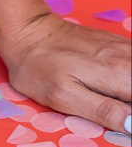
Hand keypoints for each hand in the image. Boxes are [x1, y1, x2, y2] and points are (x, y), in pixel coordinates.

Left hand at [0, 10, 131, 132]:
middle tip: (111, 108)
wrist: (26, 30)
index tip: (118, 116)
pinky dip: (128, 78)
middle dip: (130, 102)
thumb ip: (103, 111)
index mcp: (117, 73)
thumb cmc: (39, 67)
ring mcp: (121, 47)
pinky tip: (115, 87)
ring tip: (109, 99)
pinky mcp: (115, 43)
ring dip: (128, 90)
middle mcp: (125, 57)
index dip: (131, 114)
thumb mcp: (64, 97)